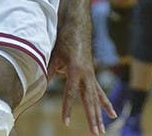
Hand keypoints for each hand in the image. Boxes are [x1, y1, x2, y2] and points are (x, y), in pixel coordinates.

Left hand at [48, 17, 112, 133]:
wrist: (77, 26)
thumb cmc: (64, 39)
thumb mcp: (55, 55)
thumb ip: (49, 71)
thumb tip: (39, 85)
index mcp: (76, 70)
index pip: (71, 93)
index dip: (68, 108)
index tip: (66, 122)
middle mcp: (86, 75)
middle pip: (89, 101)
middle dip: (92, 118)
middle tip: (95, 134)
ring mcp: (91, 76)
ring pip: (96, 100)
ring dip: (99, 116)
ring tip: (101, 132)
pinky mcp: (92, 76)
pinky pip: (100, 92)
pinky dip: (105, 104)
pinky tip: (112, 115)